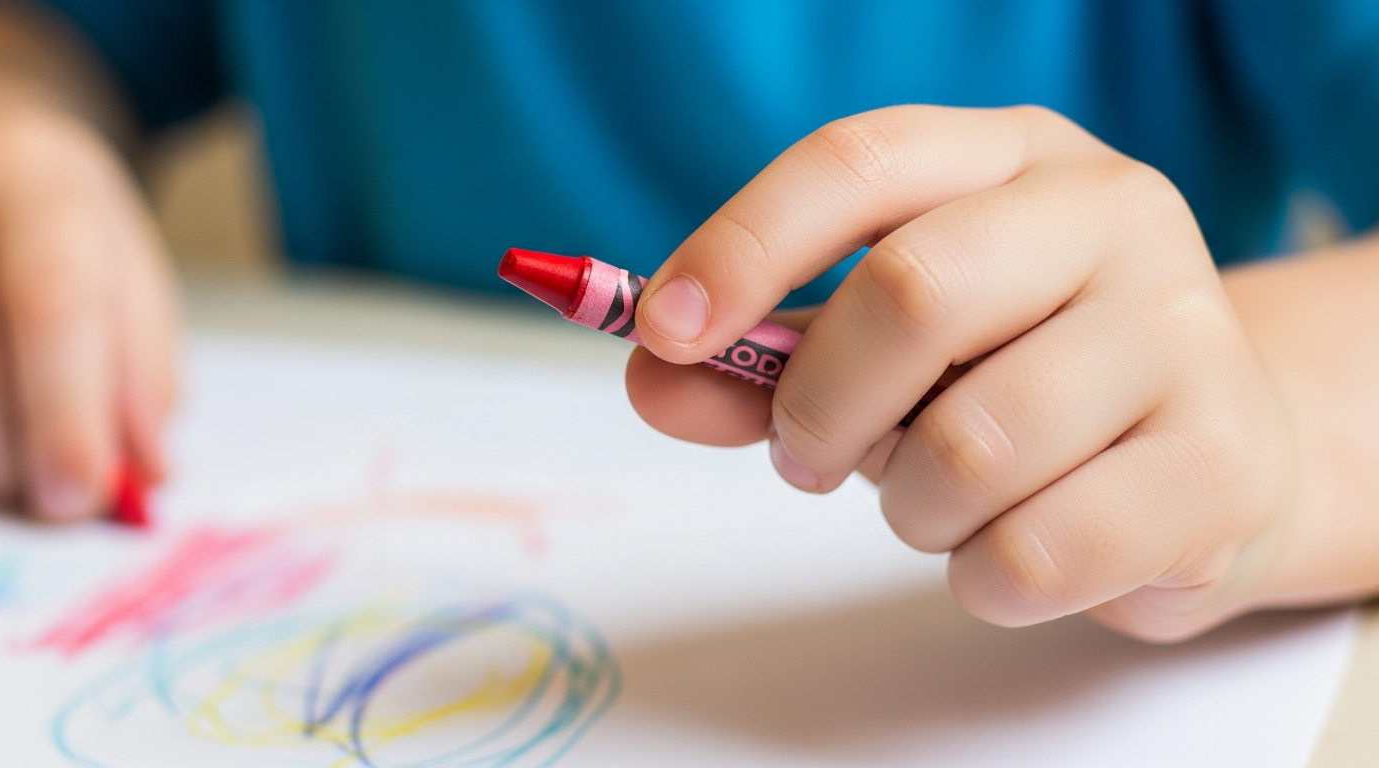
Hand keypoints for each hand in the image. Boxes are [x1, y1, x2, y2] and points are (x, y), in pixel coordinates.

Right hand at [0, 76, 175, 521]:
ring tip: (7, 462)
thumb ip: (142, 370)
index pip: (53, 302)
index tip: (79, 495)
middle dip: (6, 451)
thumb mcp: (127, 274)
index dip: (66, 412)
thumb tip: (146, 472)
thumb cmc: (58, 224)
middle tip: (50, 497)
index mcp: (41, 180)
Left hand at [626, 105, 1299, 641]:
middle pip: (913, 292)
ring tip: (936, 499)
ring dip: (908, 505)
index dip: (744, 243)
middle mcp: (1112, 215)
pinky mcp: (1221, 463)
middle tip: (806, 454)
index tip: (661, 329)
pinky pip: (1036, 552)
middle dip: (821, 404)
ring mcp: (1185, 332)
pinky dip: (980, 578)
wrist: (1215, 456)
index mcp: (1014, 157)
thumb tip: (654, 380)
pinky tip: (1008, 550)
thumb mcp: (888, 350)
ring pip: (970, 444)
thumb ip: (765, 361)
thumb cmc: (1024, 383)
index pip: (860, 162)